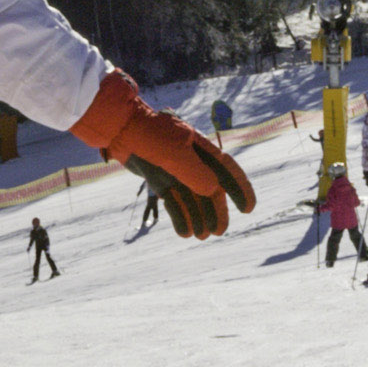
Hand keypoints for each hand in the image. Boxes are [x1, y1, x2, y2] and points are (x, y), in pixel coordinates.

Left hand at [70, 70, 257, 236]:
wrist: (119, 129)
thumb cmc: (149, 136)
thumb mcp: (174, 154)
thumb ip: (195, 173)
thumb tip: (215, 191)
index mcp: (201, 149)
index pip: (227, 170)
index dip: (240, 189)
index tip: (248, 209)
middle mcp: (191, 161)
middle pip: (210, 189)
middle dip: (216, 211)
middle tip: (219, 232)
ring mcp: (175, 170)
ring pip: (192, 198)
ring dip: (198, 217)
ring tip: (200, 236)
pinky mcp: (160, 179)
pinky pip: (174, 201)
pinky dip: (180, 216)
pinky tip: (184, 232)